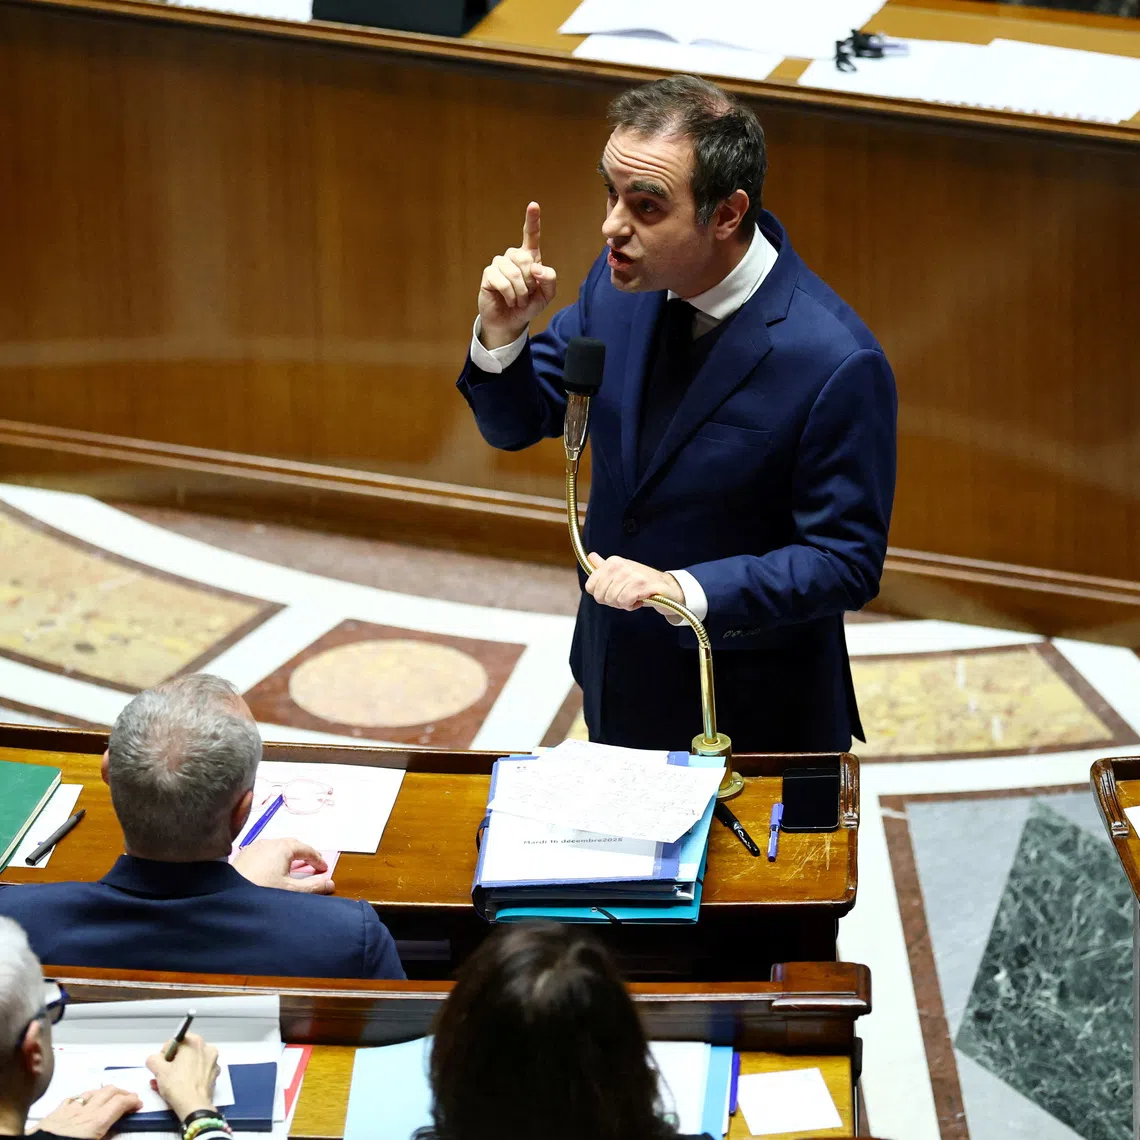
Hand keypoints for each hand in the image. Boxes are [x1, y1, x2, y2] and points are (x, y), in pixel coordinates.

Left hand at [38, 1086, 142, 1138]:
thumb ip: (106, 1136)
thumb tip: (114, 1132)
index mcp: (96, 1122)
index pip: (121, 1102)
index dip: (133, 1101)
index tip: (138, 1104)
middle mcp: (85, 1111)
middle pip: (110, 1091)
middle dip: (123, 1092)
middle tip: (129, 1098)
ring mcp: (70, 1109)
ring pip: (92, 1091)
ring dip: (104, 1092)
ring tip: (109, 1097)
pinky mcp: (55, 1112)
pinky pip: (72, 1098)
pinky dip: (83, 1097)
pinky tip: (82, 1100)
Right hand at [146, 1032, 218, 1121]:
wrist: (194, 1106)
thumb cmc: (177, 1085)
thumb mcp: (158, 1070)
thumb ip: (153, 1059)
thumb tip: (155, 1058)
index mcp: (194, 1042)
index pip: (175, 1041)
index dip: (165, 1053)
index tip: (162, 1065)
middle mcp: (207, 1047)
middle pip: (184, 1051)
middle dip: (172, 1063)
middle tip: (163, 1075)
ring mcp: (213, 1061)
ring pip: (192, 1062)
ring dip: (179, 1070)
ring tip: (169, 1084)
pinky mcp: (215, 1074)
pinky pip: (199, 1071)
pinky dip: (190, 1076)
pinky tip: (181, 1087)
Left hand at [231, 837, 333, 894]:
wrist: (227, 897)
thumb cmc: (261, 891)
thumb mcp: (291, 891)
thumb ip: (313, 887)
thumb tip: (330, 883)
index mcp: (283, 847)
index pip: (307, 849)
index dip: (318, 859)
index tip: (324, 869)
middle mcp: (269, 842)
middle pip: (292, 845)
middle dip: (304, 854)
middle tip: (313, 865)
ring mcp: (254, 847)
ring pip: (276, 848)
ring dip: (288, 856)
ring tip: (293, 867)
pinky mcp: (243, 855)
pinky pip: (264, 852)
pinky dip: (273, 858)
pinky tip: (271, 870)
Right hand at [477, 202, 557, 348]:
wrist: (511, 321)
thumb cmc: (528, 305)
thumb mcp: (547, 295)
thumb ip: (549, 280)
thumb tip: (537, 268)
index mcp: (529, 257)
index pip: (531, 235)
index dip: (532, 220)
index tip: (533, 205)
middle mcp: (513, 256)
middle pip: (525, 259)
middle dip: (530, 282)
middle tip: (527, 294)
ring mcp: (499, 264)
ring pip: (514, 272)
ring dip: (521, 292)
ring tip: (518, 300)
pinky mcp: (488, 274)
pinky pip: (502, 281)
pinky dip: (510, 295)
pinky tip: (509, 300)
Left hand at [584, 553, 683, 612]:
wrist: (667, 587)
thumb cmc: (641, 583)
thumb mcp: (620, 573)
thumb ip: (604, 567)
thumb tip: (591, 557)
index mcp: (612, 562)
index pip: (590, 587)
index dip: (602, 596)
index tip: (615, 591)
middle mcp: (620, 565)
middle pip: (600, 596)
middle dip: (613, 602)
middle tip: (626, 596)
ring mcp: (631, 574)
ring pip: (613, 600)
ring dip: (624, 604)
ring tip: (634, 596)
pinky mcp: (641, 584)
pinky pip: (625, 601)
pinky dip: (632, 605)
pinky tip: (640, 599)